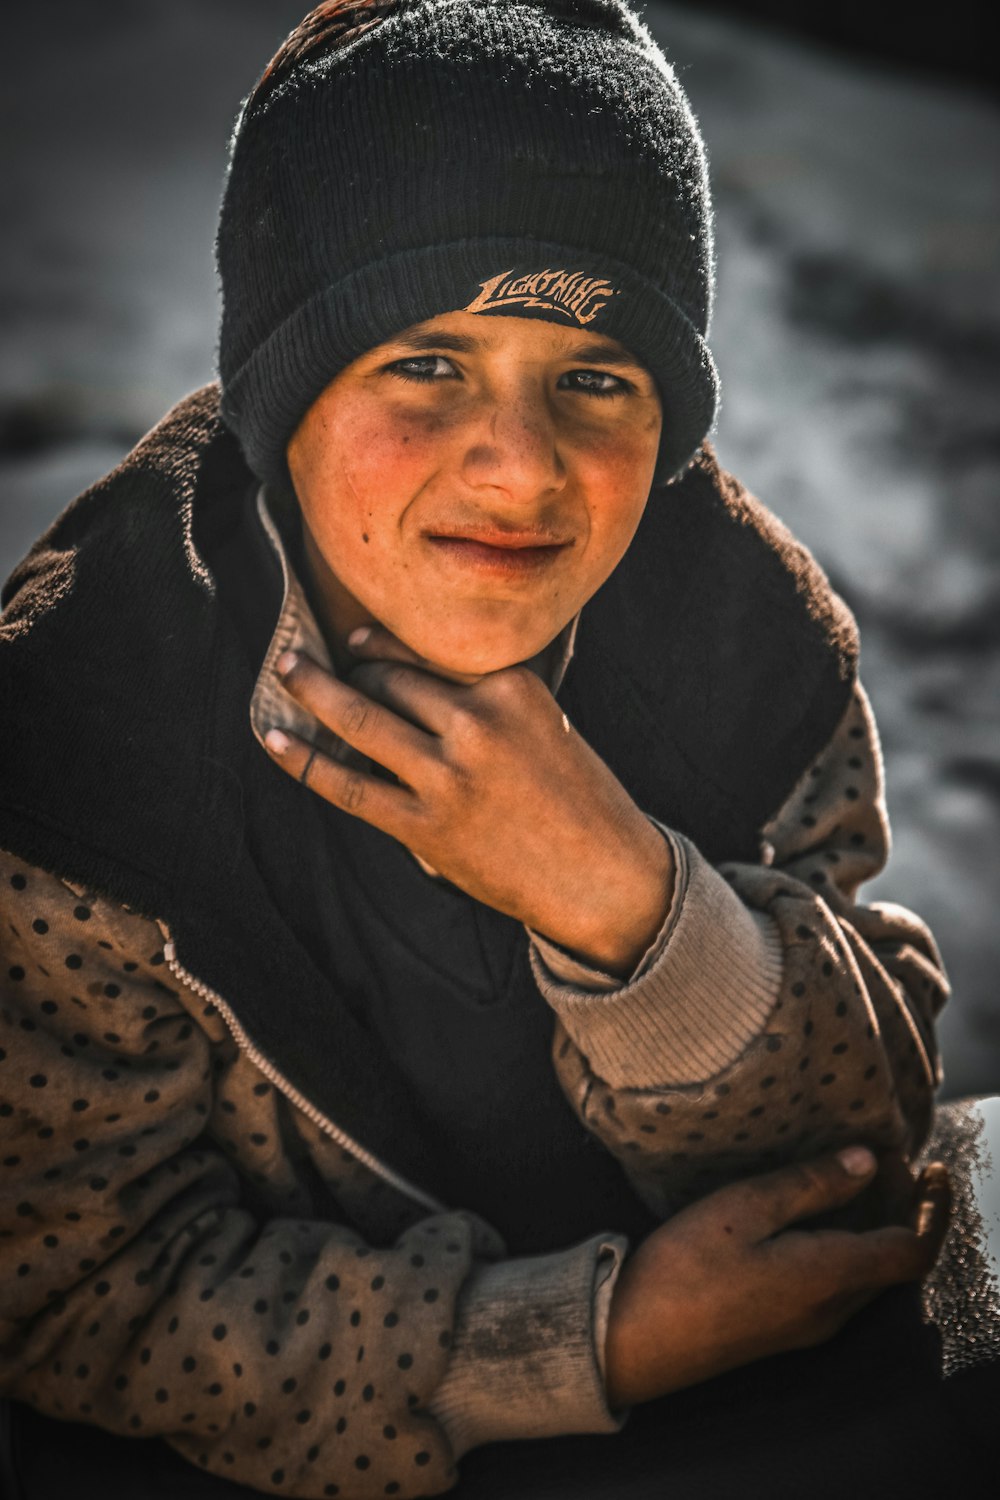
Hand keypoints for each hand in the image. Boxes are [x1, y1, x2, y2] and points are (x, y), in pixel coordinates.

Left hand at [263, 624, 673, 974]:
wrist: (604, 876)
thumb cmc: (578, 799)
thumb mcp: (544, 725)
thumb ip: (486, 701)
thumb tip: (407, 680)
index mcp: (510, 688)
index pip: (426, 650)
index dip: (379, 643)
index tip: (354, 641)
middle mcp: (476, 723)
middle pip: (388, 680)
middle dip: (348, 672)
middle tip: (314, 665)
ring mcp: (447, 777)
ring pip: (360, 718)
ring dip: (312, 689)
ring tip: (284, 669)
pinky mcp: (426, 827)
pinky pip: (350, 785)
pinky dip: (303, 759)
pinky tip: (273, 738)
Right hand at [603, 1146, 950, 1407]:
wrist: (632, 1340)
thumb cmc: (683, 1268)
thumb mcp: (744, 1208)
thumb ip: (810, 1186)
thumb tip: (866, 1163)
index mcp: (829, 1278)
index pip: (912, 1250)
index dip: (931, 1208)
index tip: (928, 1167)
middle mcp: (830, 1311)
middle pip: (894, 1262)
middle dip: (902, 1209)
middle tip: (885, 1158)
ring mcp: (806, 1326)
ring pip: (865, 1275)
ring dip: (872, 1227)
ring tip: (854, 1176)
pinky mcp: (782, 1329)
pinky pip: (837, 1286)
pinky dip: (846, 1246)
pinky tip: (814, 1216)